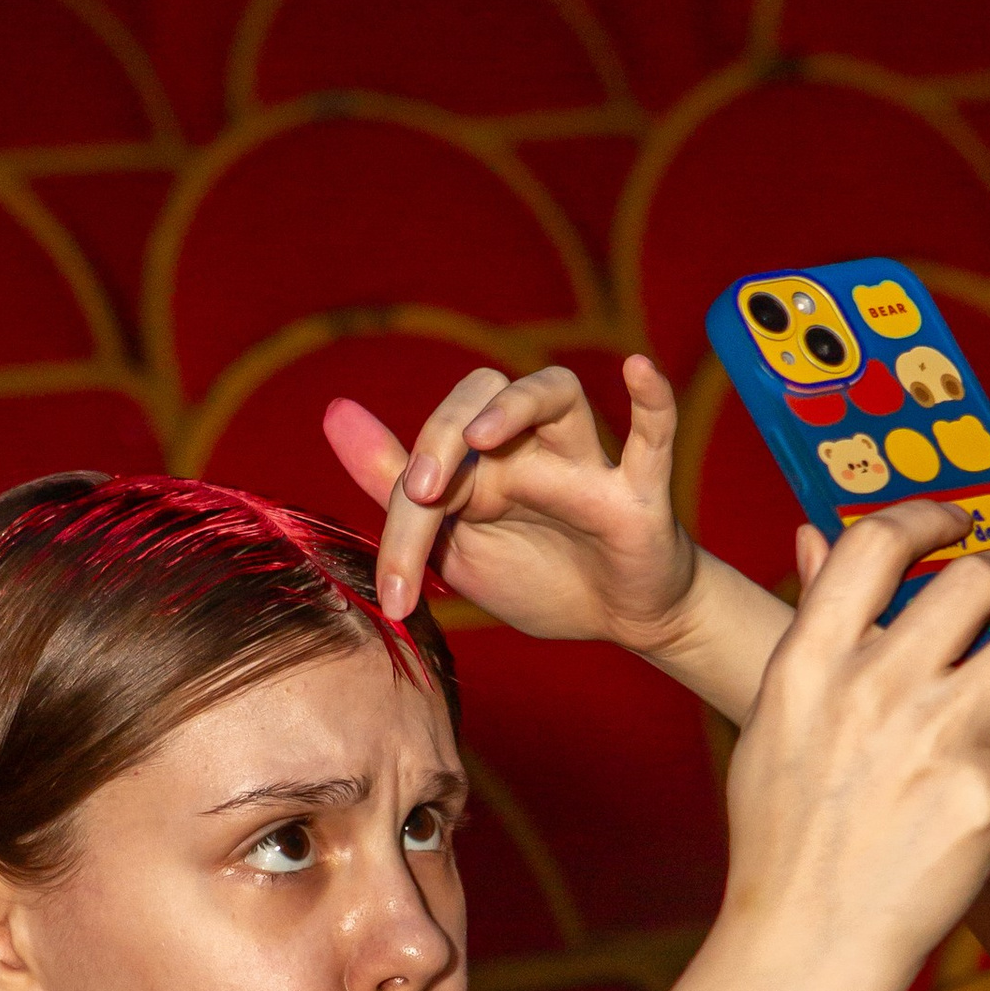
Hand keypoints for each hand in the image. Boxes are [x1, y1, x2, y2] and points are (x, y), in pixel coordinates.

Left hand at [322, 353, 697, 647]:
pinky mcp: (640, 494)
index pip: (428, 458)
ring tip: (481, 435)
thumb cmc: (541, 576)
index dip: (401, 526)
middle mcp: (529, 449)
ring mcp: (586, 464)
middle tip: (423, 494)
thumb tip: (334, 411)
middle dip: (442, 436)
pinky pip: (654, 436)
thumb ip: (392, 483)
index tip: (397, 595)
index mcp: (480, 464)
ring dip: (516, 404)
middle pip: (484, 393)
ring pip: (557, 392)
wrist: (620, 621)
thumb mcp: (455, 541)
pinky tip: (636, 369)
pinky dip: (651, 401)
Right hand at [717, 507, 989, 990]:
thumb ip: (810, 629)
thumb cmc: (786, 837)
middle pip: (975, 579)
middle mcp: (873, 689)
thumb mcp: (775, 721)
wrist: (805, 947)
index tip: (960, 519)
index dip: (929, 515)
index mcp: (808, 664)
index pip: (876, 542)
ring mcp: (936, 741)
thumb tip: (817, 535)